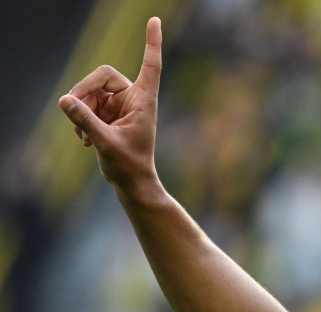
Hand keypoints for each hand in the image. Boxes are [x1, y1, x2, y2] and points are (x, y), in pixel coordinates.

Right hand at [59, 17, 161, 188]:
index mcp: (144, 100)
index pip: (150, 65)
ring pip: (90, 92)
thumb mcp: (105, 143)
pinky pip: (85, 104)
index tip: (154, 20)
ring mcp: (119, 104)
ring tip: (84, 136)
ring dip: (81, 111)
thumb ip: (85, 121)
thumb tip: (65, 100)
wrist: (131, 182)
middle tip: (72, 110)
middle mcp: (133, 98)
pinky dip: (81, 119)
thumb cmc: (128, 165)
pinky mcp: (108, 113)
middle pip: (101, 76)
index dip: (151, 43)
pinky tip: (85, 141)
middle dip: (84, 92)